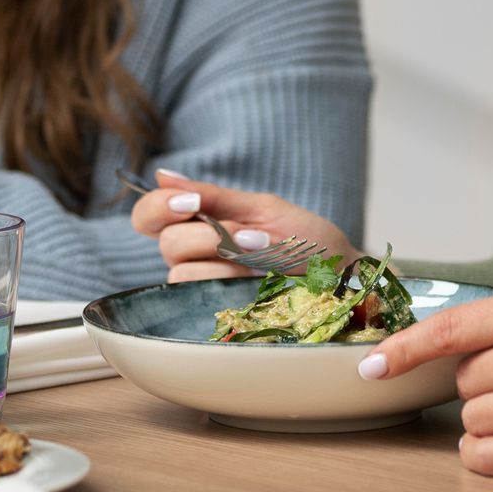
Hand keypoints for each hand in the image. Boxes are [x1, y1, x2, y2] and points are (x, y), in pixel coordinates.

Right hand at [127, 168, 359, 281]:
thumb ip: (215, 196)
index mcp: (202, 223)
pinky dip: (231, 281)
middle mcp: (195, 256)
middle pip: (167, 243)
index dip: (156, 208)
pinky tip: (255, 279)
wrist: (344, 277)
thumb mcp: (265, 208)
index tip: (189, 204)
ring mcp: (206, 287)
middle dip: (205, 235)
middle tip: (243, 236)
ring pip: (180, 273)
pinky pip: (200, 299)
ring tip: (257, 259)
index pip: (148, 215)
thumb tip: (163, 175)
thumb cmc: (308, 240)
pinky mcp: (217, 316)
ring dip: (222, 261)